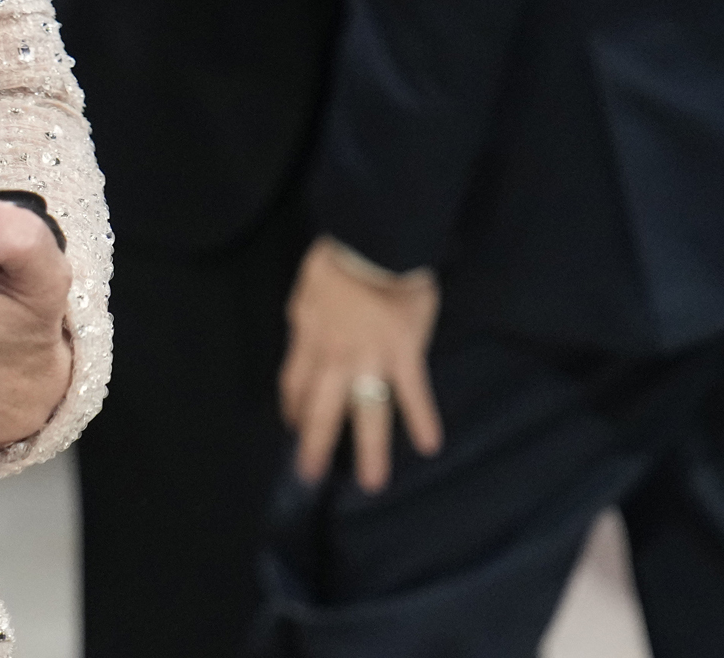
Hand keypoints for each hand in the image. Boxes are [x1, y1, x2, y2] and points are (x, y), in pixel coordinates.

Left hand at [278, 238, 442, 490]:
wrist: (374, 242)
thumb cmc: (339, 261)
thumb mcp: (307, 291)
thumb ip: (307, 321)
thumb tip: (305, 339)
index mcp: (309, 338)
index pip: (295, 384)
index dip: (294, 408)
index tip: (294, 426)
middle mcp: (335, 357)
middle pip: (322, 409)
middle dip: (315, 445)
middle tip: (311, 476)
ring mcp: (370, 359)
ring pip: (366, 412)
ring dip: (369, 450)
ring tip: (372, 483)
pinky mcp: (405, 353)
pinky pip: (413, 392)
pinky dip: (421, 418)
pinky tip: (428, 446)